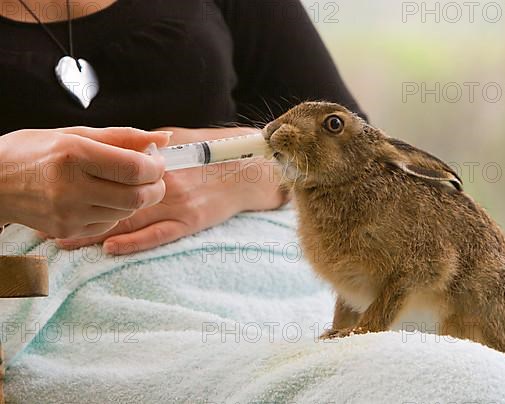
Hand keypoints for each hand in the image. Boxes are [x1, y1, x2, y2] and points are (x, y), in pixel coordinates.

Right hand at [0, 127, 169, 238]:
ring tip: (124, 183)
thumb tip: (163, 139)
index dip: (156, 166)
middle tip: (152, 175)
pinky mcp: (68, 231)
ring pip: (127, 212)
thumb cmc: (32, 152)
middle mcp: (71, 187)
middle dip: (156, 186)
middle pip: (138, 197)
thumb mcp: (74, 134)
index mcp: (74, 155)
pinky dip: (117, 211)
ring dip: (137, 198)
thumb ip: (122, 137)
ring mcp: (69, 214)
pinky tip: (104, 197)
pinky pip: (109, 224)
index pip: (134, 168)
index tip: (157, 160)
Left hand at [56, 127, 287, 254]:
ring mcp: (178, 205)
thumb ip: (152, 143)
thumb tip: (123, 145)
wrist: (250, 171)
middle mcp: (165, 183)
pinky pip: (159, 234)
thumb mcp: (182, 138)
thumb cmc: (214, 152)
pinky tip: (112, 247)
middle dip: (80, 214)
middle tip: (48, 226)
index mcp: (160, 162)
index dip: (85, 185)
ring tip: (67, 242)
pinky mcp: (191, 222)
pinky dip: (135, 241)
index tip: (58, 192)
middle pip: (115, 201)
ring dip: (97, 232)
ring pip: (131, 220)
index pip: (115, 174)